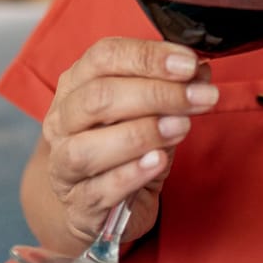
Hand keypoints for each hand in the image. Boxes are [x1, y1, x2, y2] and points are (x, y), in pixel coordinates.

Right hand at [41, 37, 219, 247]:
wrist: (100, 204)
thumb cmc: (125, 147)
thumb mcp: (150, 112)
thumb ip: (172, 90)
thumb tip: (201, 74)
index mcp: (76, 85)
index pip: (104, 57)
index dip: (148, 57)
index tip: (190, 64)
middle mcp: (62, 122)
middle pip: (98, 98)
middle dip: (156, 94)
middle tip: (200, 98)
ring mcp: (63, 166)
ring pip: (87, 147)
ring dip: (142, 133)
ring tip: (181, 128)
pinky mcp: (78, 206)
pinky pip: (99, 190)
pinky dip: (131, 174)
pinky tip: (158, 161)